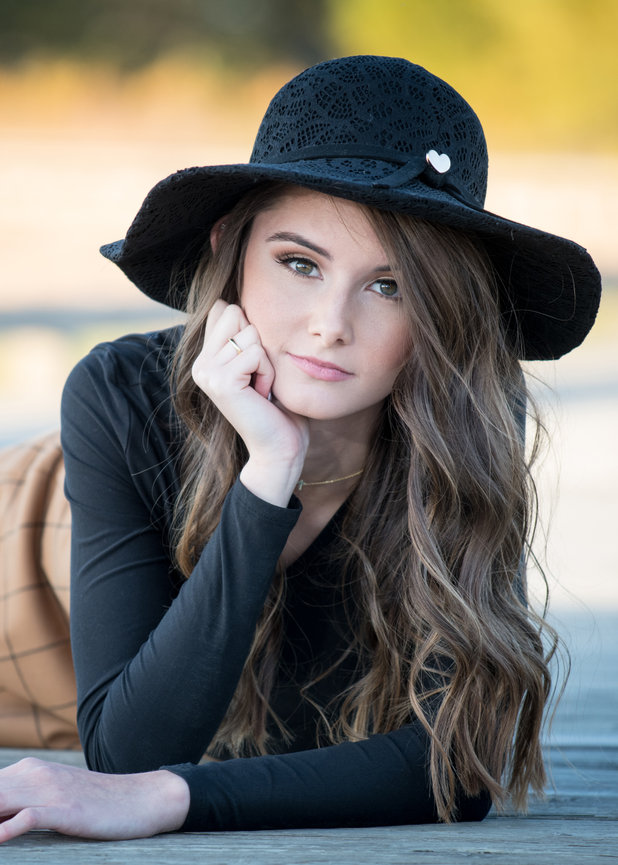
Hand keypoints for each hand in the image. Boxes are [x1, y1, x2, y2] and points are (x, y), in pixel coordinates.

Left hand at [0, 758, 189, 841]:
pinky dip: (6, 830)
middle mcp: (33, 775)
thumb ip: (22, 804)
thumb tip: (2, 821)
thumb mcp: (54, 799)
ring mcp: (48, 790)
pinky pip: (26, 817)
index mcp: (28, 771)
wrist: (140, 799)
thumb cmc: (95, 806)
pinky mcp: (64, 810)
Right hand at [192, 300, 308, 504]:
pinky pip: (256, 354)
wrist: (278, 448)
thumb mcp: (256, 364)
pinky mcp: (222, 382)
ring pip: (249, 335)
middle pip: (237, 315)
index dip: (251, 331)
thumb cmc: (276, 408)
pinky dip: (268, 373)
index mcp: (205, 357)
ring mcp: (207, 373)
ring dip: (266, 362)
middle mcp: (200, 364)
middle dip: (259, 344)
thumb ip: (241, 336)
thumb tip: (227, 302)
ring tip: (261, 388)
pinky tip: (262, 395)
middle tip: (259, 377)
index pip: (225, 310)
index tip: (254, 366)